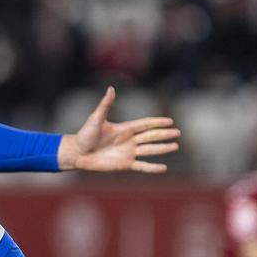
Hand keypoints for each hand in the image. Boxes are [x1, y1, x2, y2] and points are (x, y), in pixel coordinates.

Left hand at [57, 87, 179, 172]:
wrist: (77, 153)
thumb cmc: (85, 134)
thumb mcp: (96, 119)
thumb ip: (105, 105)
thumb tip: (111, 89)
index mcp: (124, 128)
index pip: (145, 124)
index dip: (157, 122)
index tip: (170, 121)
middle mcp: (129, 140)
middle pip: (151, 136)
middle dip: (164, 134)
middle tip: (178, 133)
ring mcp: (128, 152)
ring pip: (150, 150)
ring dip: (162, 148)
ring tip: (175, 146)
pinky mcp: (124, 164)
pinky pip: (142, 166)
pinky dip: (152, 167)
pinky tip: (164, 168)